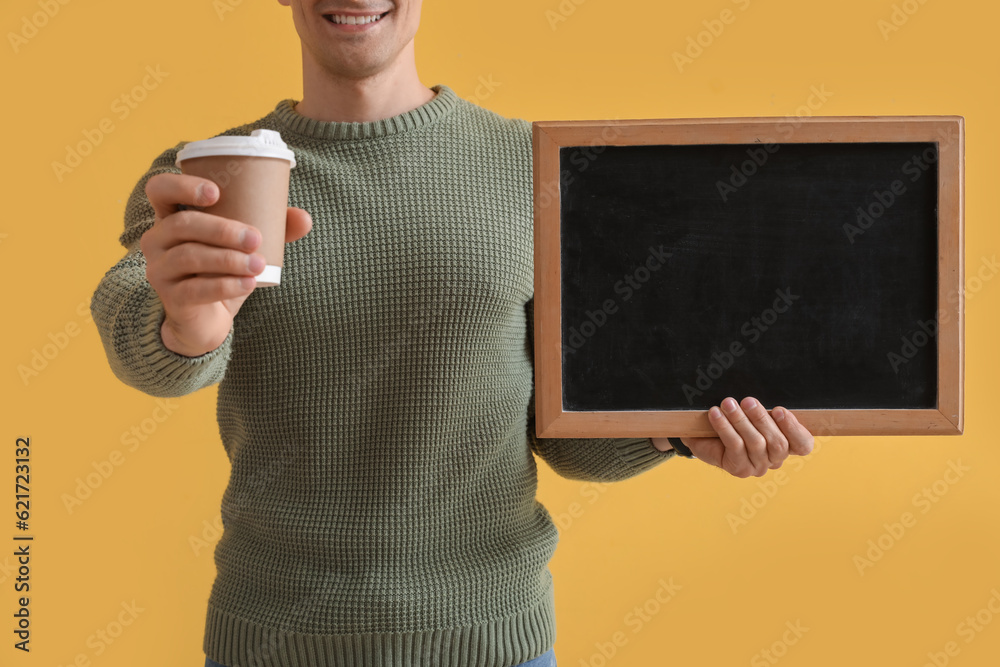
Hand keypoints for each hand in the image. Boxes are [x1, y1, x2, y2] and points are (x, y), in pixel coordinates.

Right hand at [140, 172, 311, 356]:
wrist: (207, 321)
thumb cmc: (223, 272)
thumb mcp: (245, 248)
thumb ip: (274, 230)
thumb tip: (305, 218)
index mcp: (172, 218)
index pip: (160, 190)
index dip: (181, 185)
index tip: (215, 192)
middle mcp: (157, 240)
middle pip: (182, 224)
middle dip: (222, 229)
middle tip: (256, 238)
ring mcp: (160, 270)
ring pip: (189, 256)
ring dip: (229, 259)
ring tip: (258, 264)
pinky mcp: (171, 298)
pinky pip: (195, 289)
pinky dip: (226, 285)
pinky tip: (248, 283)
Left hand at [651, 396, 813, 476]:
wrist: (706, 435)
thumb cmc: (734, 420)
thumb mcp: (752, 411)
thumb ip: (763, 407)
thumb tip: (759, 397)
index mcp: (787, 444)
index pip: (803, 444)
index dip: (794, 429)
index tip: (780, 410)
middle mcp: (775, 459)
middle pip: (778, 443)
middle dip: (762, 419)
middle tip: (748, 401)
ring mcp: (757, 466)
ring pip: (756, 443)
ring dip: (741, 420)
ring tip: (728, 403)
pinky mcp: (738, 468)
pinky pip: (734, 445)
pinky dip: (724, 427)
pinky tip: (716, 413)